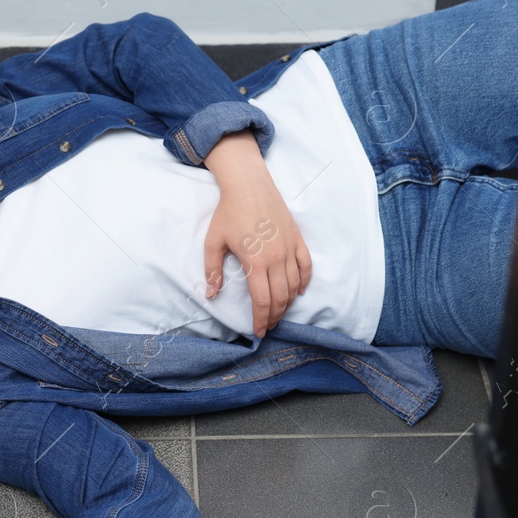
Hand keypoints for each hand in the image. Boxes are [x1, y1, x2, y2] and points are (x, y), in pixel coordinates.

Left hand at [203, 170, 311, 336]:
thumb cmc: (229, 212)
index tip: (259, 331)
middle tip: (268, 325)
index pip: (262, 300)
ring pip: (294, 285)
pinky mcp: (297, 239)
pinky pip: (306, 266)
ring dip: (288, 303)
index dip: (261, 319)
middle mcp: (276, 259)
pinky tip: (299, 291)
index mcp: (256, 262)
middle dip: (275, 316)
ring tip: (279, 312)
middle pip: (280, 297)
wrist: (249, 185)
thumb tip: (211, 294)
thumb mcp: (213, 242)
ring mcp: (289, 248)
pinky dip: (304, 281)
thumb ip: (212, 271)